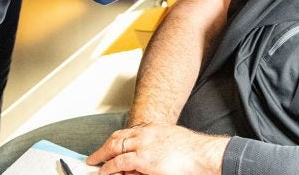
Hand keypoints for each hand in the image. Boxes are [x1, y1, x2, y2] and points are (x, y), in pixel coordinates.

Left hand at [88, 123, 227, 174]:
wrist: (203, 155)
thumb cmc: (194, 152)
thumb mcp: (173, 142)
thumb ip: (158, 146)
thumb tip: (146, 158)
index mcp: (154, 128)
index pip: (129, 132)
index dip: (117, 140)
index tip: (111, 146)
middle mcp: (146, 133)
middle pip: (118, 137)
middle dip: (104, 147)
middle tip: (95, 156)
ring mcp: (143, 145)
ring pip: (115, 148)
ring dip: (102, 156)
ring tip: (95, 164)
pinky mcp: (143, 159)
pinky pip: (119, 163)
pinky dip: (108, 168)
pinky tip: (103, 172)